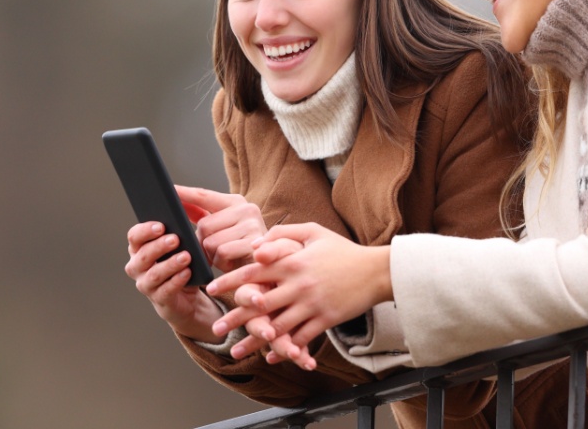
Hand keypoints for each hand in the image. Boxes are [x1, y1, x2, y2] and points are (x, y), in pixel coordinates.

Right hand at [125, 221, 221, 341]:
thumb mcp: (183, 243)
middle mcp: (137, 266)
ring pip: (154, 274)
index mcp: (139, 248)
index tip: (161, 225)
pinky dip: (177, 280)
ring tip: (186, 257)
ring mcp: (146, 284)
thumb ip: (183, 227)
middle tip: (175, 239)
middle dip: (159, 246)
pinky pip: (166, 290)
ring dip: (170, 264)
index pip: (134, 236)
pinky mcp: (159, 299)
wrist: (187, 296)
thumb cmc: (182, 262)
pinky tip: (187, 273)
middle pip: (143, 254)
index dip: (145, 230)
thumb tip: (189, 206)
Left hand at [176, 185, 266, 271]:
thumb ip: (202, 215)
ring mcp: (252, 225)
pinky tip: (231, 262)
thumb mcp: (222, 228)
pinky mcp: (253, 243)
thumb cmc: (239, 248)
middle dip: (203, 242)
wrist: (266, 267)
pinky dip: (221, 262)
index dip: (185, 194)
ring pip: (211, 241)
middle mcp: (246, 209)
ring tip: (226, 256)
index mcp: (236, 202)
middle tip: (214, 249)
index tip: (169, 189)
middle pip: (204, 225)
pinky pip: (222, 252)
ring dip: (212, 254)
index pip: (204, 196)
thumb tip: (178, 205)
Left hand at [208, 224, 392, 353]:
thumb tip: (257, 245)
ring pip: (276, 326)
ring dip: (254, 340)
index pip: (254, 271)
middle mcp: (298, 284)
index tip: (212, 289)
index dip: (230, 280)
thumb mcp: (313, 232)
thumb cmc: (343, 250)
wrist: (376, 271)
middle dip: (234, 317)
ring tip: (235, 352)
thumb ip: (283, 233)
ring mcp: (311, 304)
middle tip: (216, 328)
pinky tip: (270, 357)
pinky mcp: (325, 319)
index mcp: (292, 262)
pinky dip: (285, 349)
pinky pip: (300, 338)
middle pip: (259, 303)